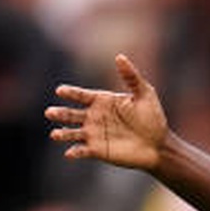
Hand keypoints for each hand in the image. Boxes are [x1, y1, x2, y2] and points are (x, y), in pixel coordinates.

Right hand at [45, 54, 167, 170]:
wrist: (159, 144)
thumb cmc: (153, 117)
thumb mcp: (145, 94)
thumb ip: (131, 77)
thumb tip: (119, 57)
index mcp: (102, 101)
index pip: (81, 95)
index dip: (71, 93)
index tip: (60, 91)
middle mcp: (93, 117)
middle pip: (71, 114)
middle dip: (60, 113)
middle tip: (50, 113)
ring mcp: (94, 134)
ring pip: (72, 133)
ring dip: (63, 134)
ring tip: (55, 134)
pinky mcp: (97, 150)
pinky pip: (82, 151)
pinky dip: (75, 152)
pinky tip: (70, 153)